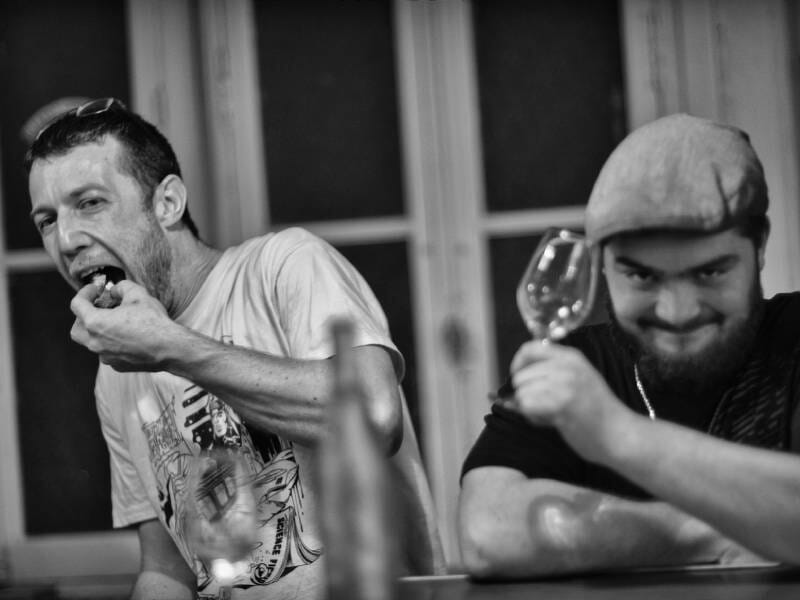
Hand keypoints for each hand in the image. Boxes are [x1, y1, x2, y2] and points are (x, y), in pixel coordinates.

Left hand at [69, 280, 179, 371]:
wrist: (170, 348)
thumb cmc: (153, 321)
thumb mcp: (138, 294)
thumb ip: (120, 288)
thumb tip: (114, 292)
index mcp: (95, 323)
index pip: (77, 305)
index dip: (85, 292)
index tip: (96, 289)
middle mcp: (95, 342)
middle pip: (77, 329)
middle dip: (83, 316)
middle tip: (98, 307)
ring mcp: (105, 356)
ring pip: (92, 342)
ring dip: (98, 331)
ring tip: (115, 322)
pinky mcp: (117, 365)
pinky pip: (107, 352)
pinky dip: (111, 342)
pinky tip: (127, 336)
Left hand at [505, 341, 636, 461]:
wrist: (622, 435)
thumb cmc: (598, 413)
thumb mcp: (576, 380)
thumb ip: (549, 376)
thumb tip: (513, 386)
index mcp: (570, 356)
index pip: (529, 348)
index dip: (518, 365)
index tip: (521, 382)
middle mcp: (566, 365)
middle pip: (520, 375)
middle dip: (525, 394)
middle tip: (545, 407)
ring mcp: (564, 382)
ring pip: (521, 393)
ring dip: (529, 408)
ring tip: (551, 415)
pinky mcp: (561, 402)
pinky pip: (527, 406)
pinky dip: (533, 417)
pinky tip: (551, 421)